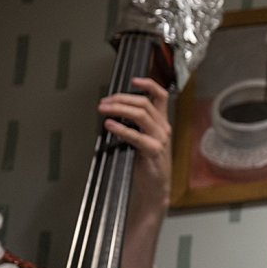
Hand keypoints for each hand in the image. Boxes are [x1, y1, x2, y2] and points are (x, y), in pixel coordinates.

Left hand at [99, 76, 172, 218]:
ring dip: (118, 109)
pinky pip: (136, 136)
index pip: (160, 96)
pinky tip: (109, 126)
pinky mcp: (153, 151)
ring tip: (102, 109)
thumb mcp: (144, 140)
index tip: (132, 80)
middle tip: (103, 101)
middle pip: (144, 103)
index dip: (148, 84)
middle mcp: (163, 128)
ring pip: (140, 114)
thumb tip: (112, 111)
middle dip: (121, 98)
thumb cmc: (147, 164)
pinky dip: (120, 128)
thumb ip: (134, 125)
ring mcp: (160, 139)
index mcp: (162, 123)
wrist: (155, 187)